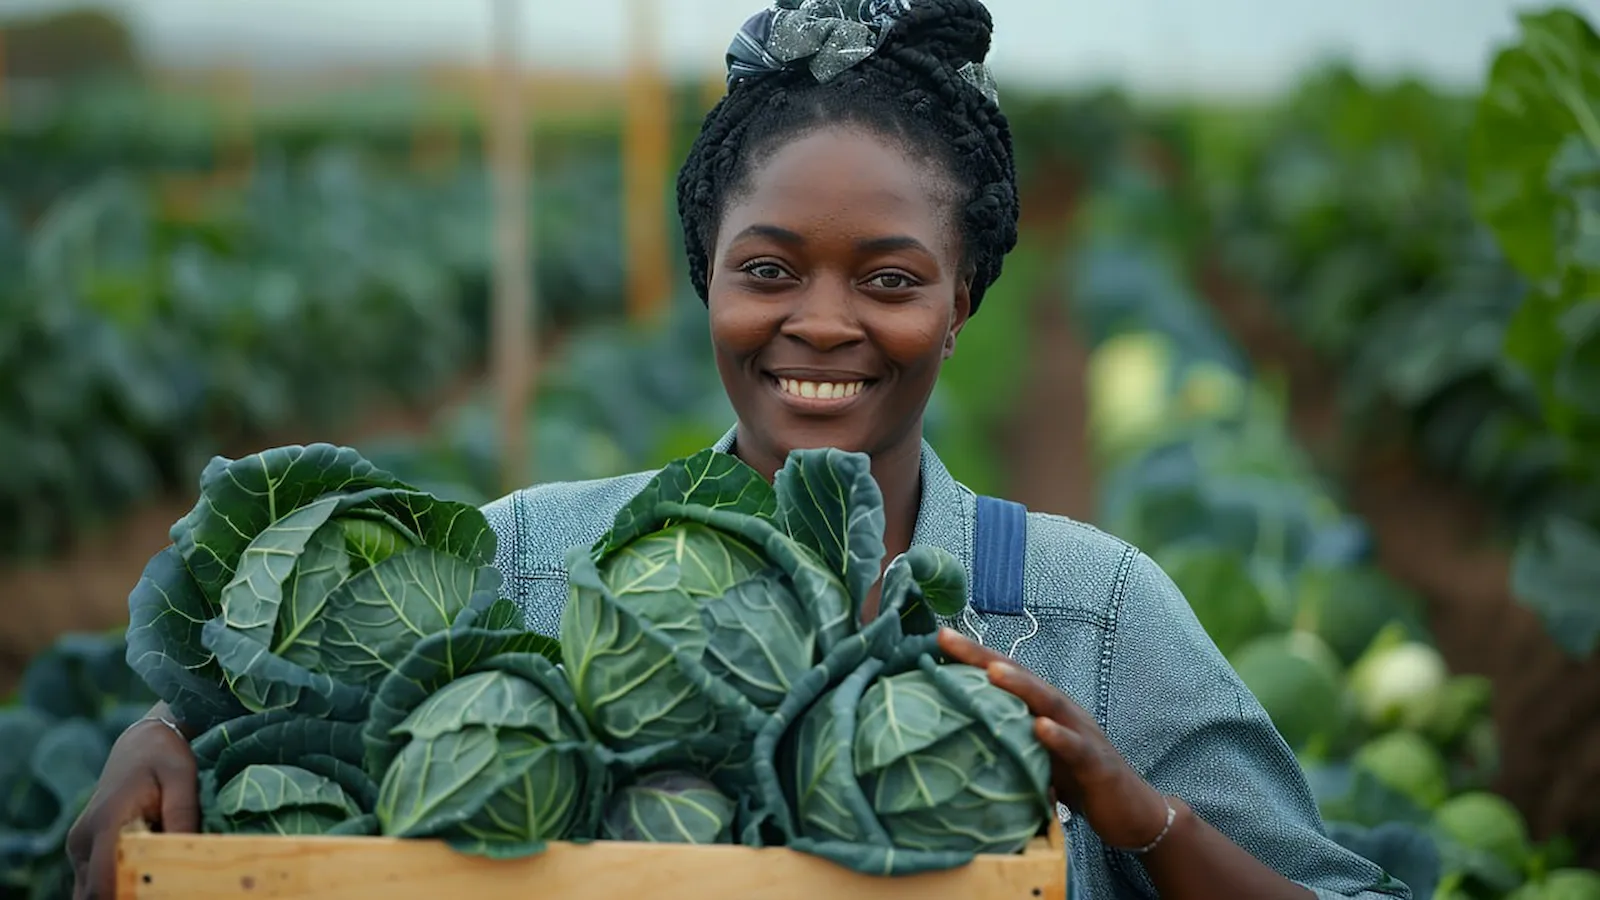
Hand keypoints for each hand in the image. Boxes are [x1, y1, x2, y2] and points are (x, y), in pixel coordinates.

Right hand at [67, 716, 199, 899]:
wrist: (141, 743)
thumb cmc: (164, 757)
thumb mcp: (182, 780)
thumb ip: (182, 817)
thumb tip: (189, 853)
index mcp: (106, 823)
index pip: (103, 882)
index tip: (158, 897)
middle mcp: (83, 840)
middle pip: (94, 894)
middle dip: (125, 899)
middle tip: (166, 889)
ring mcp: (80, 847)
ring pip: (93, 891)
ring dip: (122, 894)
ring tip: (160, 885)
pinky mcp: (85, 851)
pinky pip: (96, 881)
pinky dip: (118, 887)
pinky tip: (150, 879)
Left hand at [937, 627, 1172, 850]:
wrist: (1134, 813)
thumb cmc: (1078, 783)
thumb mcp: (1035, 760)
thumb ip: (1006, 745)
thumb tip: (957, 742)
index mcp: (1044, 709)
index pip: (1005, 676)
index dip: (972, 656)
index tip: (937, 637)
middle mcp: (1062, 713)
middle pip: (1021, 677)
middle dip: (983, 657)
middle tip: (948, 638)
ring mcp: (1082, 734)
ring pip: (1049, 702)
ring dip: (1021, 686)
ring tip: (992, 672)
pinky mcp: (1097, 764)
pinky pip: (1076, 748)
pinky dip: (1059, 737)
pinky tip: (1041, 728)